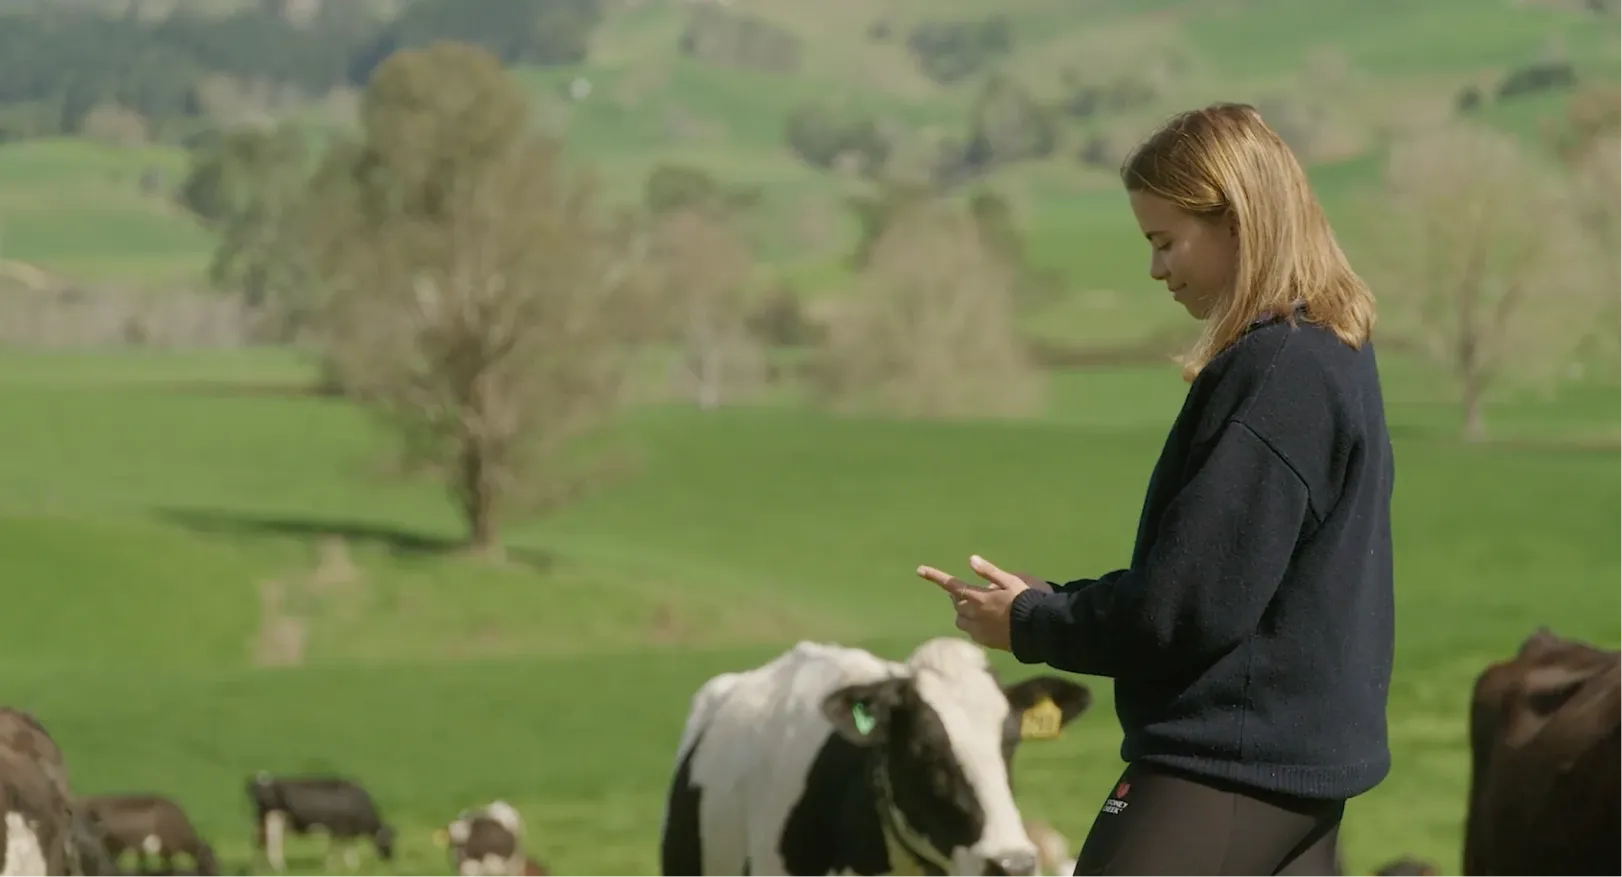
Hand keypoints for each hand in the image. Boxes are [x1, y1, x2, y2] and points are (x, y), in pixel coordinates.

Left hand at [916, 555, 1034, 651]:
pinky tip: (988, 623)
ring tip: (978, 608)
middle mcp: (974, 615)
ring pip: (961, 620)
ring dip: (964, 613)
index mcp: (978, 597)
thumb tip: (971, 560)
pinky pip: (973, 633)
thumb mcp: (1011, 581)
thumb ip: (990, 572)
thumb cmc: (1028, 600)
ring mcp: (979, 631)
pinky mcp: (987, 642)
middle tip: (970, 591)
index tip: (919, 569)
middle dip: (959, 596)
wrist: (1040, 629)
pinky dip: (974, 625)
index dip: (935, 576)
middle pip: (956, 604)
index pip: (951, 585)